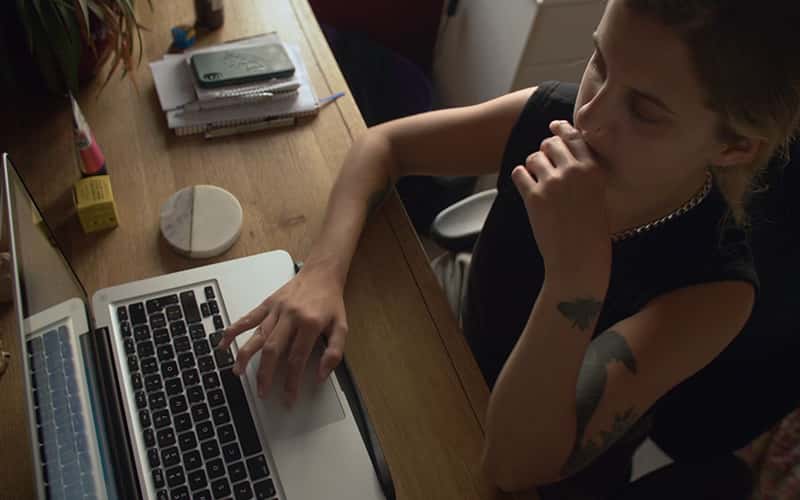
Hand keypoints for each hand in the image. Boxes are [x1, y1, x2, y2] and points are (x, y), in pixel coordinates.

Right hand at [218, 261, 346, 406]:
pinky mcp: (267, 304)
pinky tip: (223, 342)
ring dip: (245, 355)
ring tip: (237, 372)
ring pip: (257, 335)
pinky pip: (248, 318)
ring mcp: (276, 310)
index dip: (291, 382)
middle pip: (273, 350)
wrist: (321, 273)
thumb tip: (322, 374)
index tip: (288, 397)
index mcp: (310, 324)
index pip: (297, 359)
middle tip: (261, 391)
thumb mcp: (342, 327)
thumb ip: (334, 352)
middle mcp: (290, 316)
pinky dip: (233, 330)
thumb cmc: (330, 301)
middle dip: (265, 374)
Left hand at [511, 120, 611, 286]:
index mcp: (593, 169)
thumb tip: (566, 155)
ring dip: (532, 165)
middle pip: (550, 143)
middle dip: (545, 150)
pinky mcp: (534, 196)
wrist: (579, 258)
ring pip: (533, 157)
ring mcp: (552, 183)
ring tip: (536, 179)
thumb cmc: (591, 232)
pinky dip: (521, 177)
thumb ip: (585, 173)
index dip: (561, 130)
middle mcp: (573, 171)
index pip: (574, 138)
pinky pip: (519, 173)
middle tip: (544, 161)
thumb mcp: (598, 196)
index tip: (554, 126)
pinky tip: (526, 186)